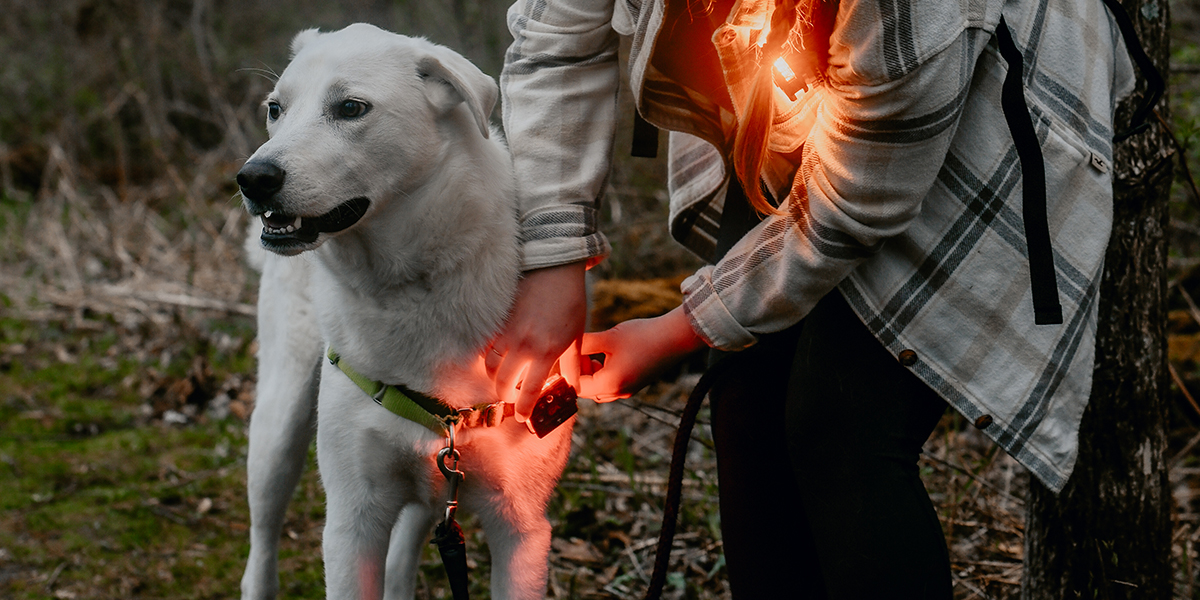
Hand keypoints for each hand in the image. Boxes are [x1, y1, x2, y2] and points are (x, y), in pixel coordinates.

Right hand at [485, 261, 587, 421]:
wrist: (554, 269)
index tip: (522, 418)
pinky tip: (495, 359)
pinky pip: (486, 346)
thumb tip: (573, 388)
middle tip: (511, 398)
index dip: (524, 409)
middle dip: (505, 396)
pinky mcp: (498, 321)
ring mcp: (507, 333)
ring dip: (495, 378)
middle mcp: (523, 346)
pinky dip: (488, 357)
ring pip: (490, 366)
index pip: (530, 392)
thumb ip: (572, 365)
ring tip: (503, 380)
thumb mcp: (576, 337)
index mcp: (546, 353)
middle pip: (503, 383)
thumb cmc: (570, 302)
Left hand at [578, 306, 707, 401]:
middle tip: (576, 351)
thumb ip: (583, 343)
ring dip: (590, 372)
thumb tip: (563, 345)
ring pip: (599, 388)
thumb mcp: (608, 337)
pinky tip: (605, 354)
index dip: (567, 371)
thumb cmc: (642, 336)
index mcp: (609, 384)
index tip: (565, 353)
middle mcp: (619, 392)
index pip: (576, 386)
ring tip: (590, 351)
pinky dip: (603, 372)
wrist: (676, 337)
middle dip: (578, 372)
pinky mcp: (636, 383)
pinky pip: (611, 384)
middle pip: (586, 390)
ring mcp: (629, 389)